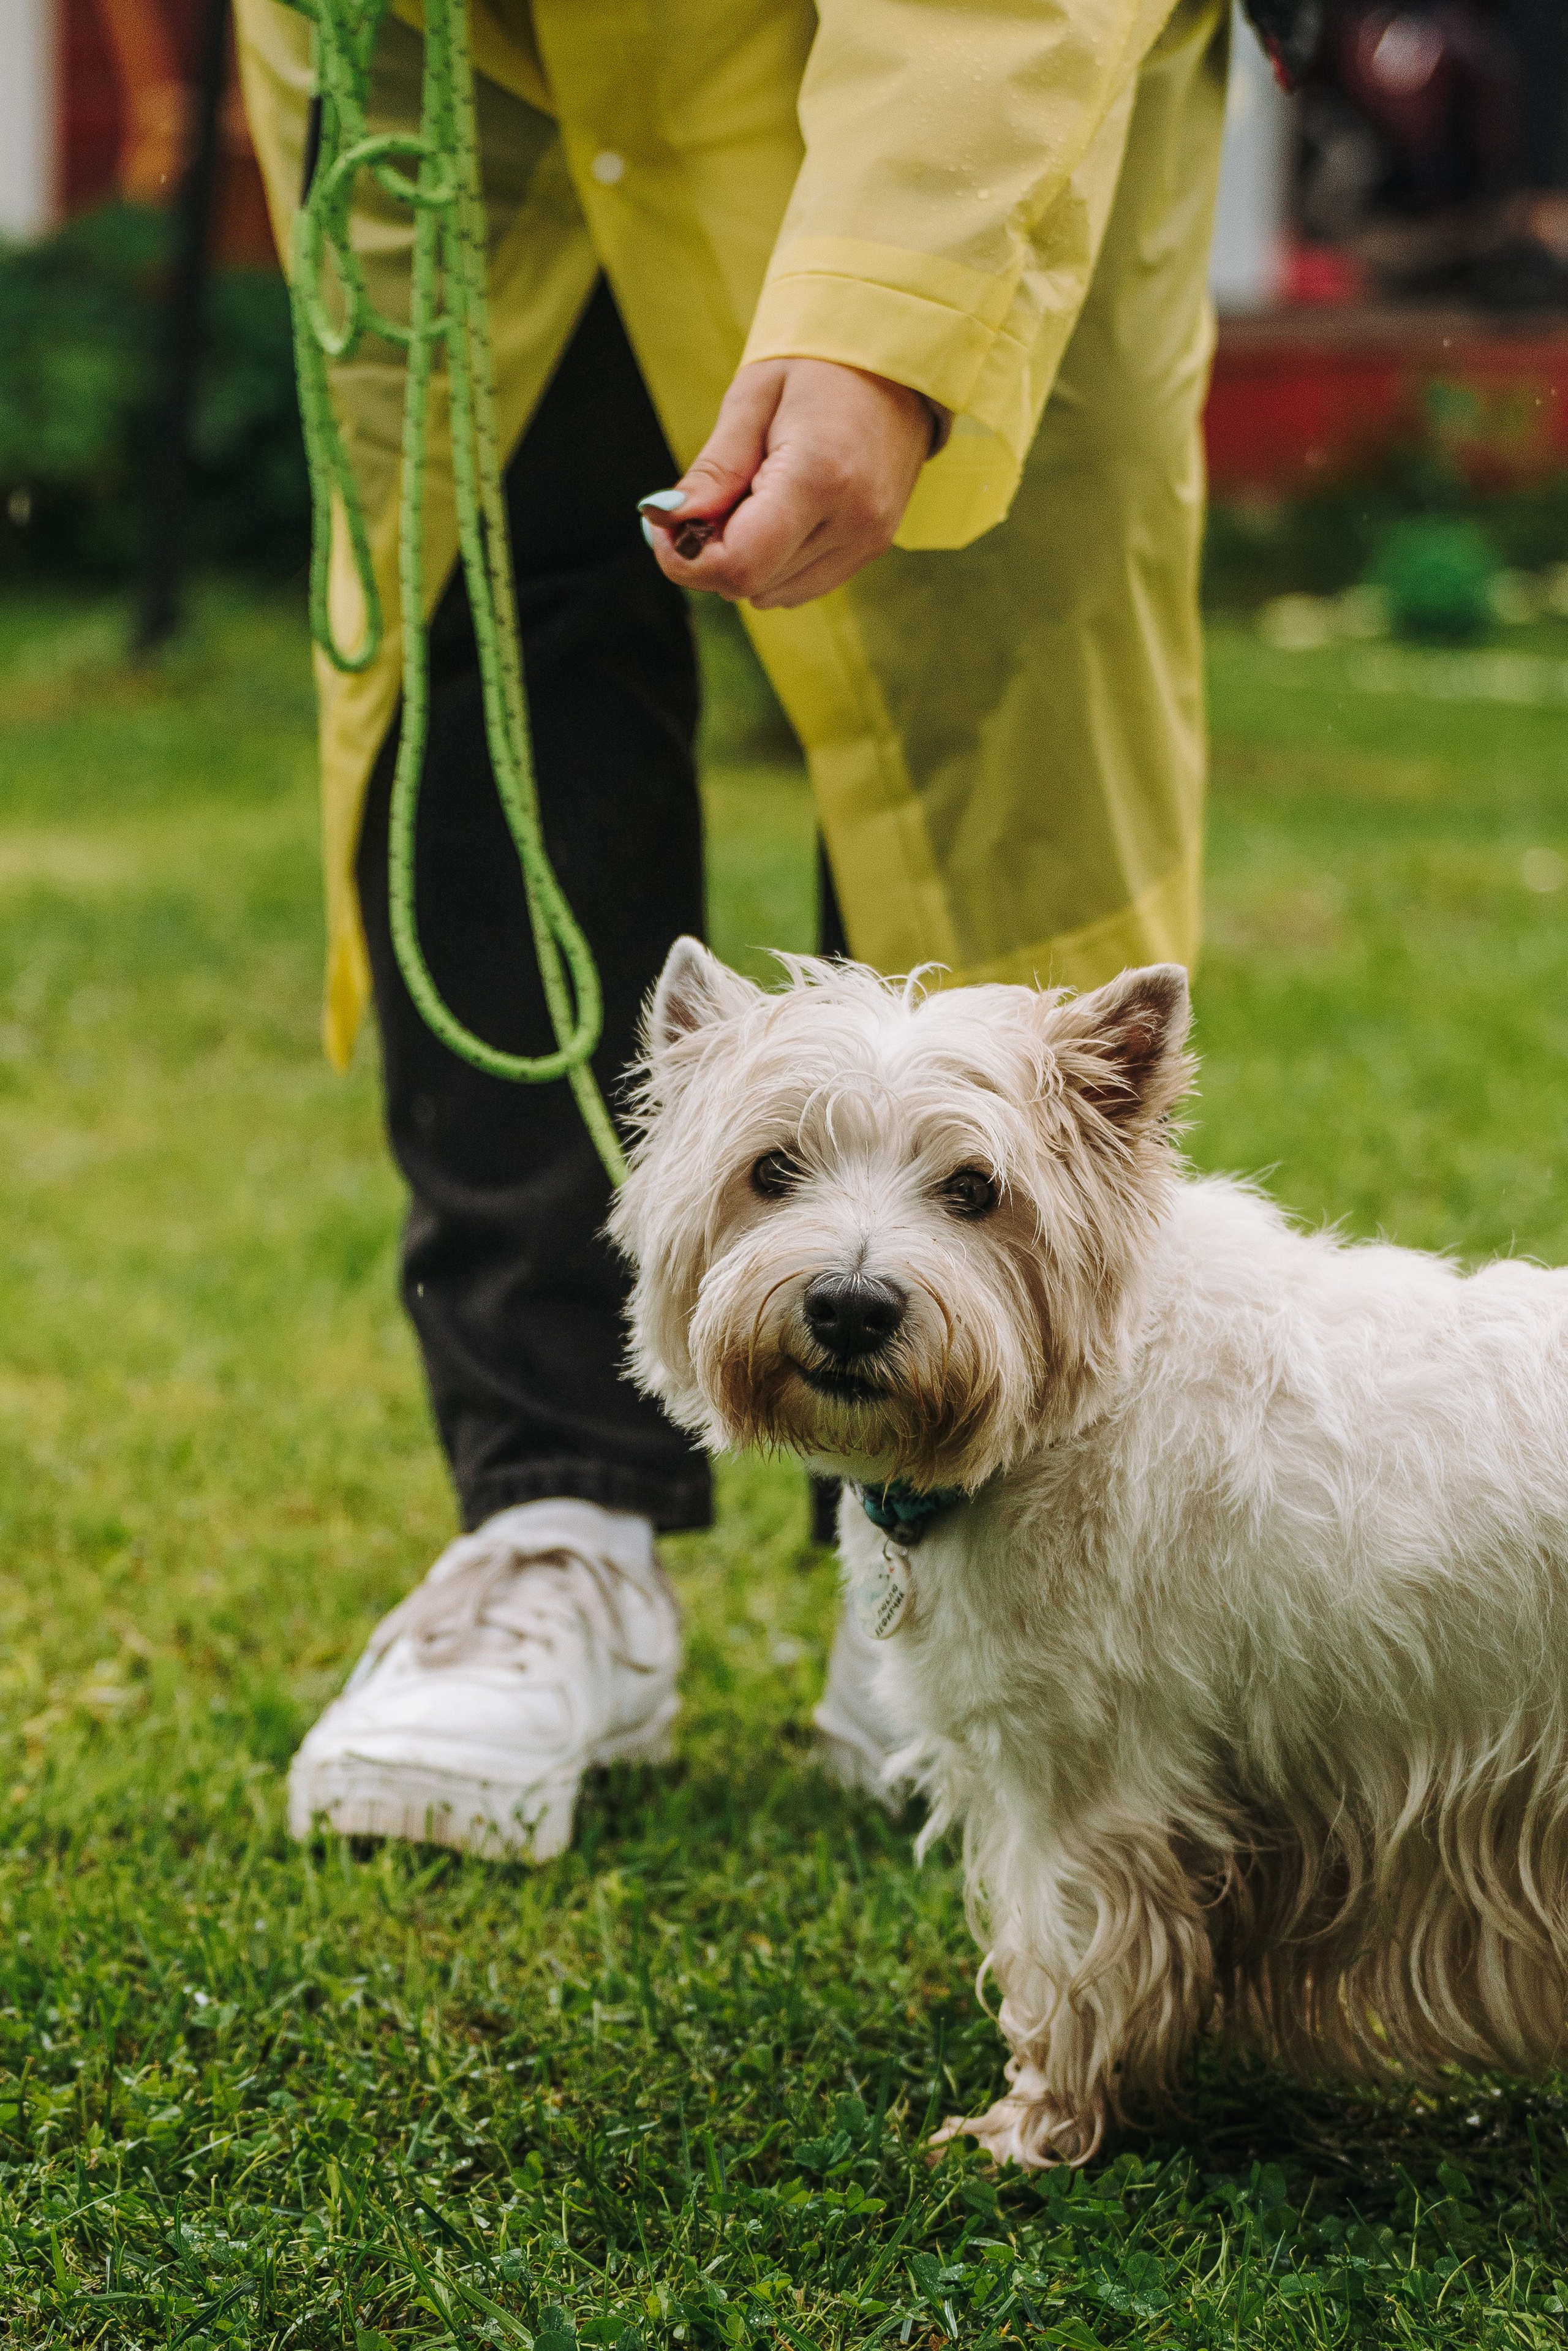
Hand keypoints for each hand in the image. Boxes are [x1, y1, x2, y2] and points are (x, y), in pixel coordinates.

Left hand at [640, 358, 932, 609]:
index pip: (739, 563)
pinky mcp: (873, 547)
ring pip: (773, 593)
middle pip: (752, 584)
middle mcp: (853, 520)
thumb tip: (668, 522)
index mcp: (820, 476)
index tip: (665, 526)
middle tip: (709, 500)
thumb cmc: (820, 364)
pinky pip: (801, 585)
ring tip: (750, 498)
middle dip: (710, 554)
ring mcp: (868, 539)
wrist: (899, 361)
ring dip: (744, 561)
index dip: (687, 560)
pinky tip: (778, 513)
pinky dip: (773, 563)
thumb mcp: (753, 399)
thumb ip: (713, 470)